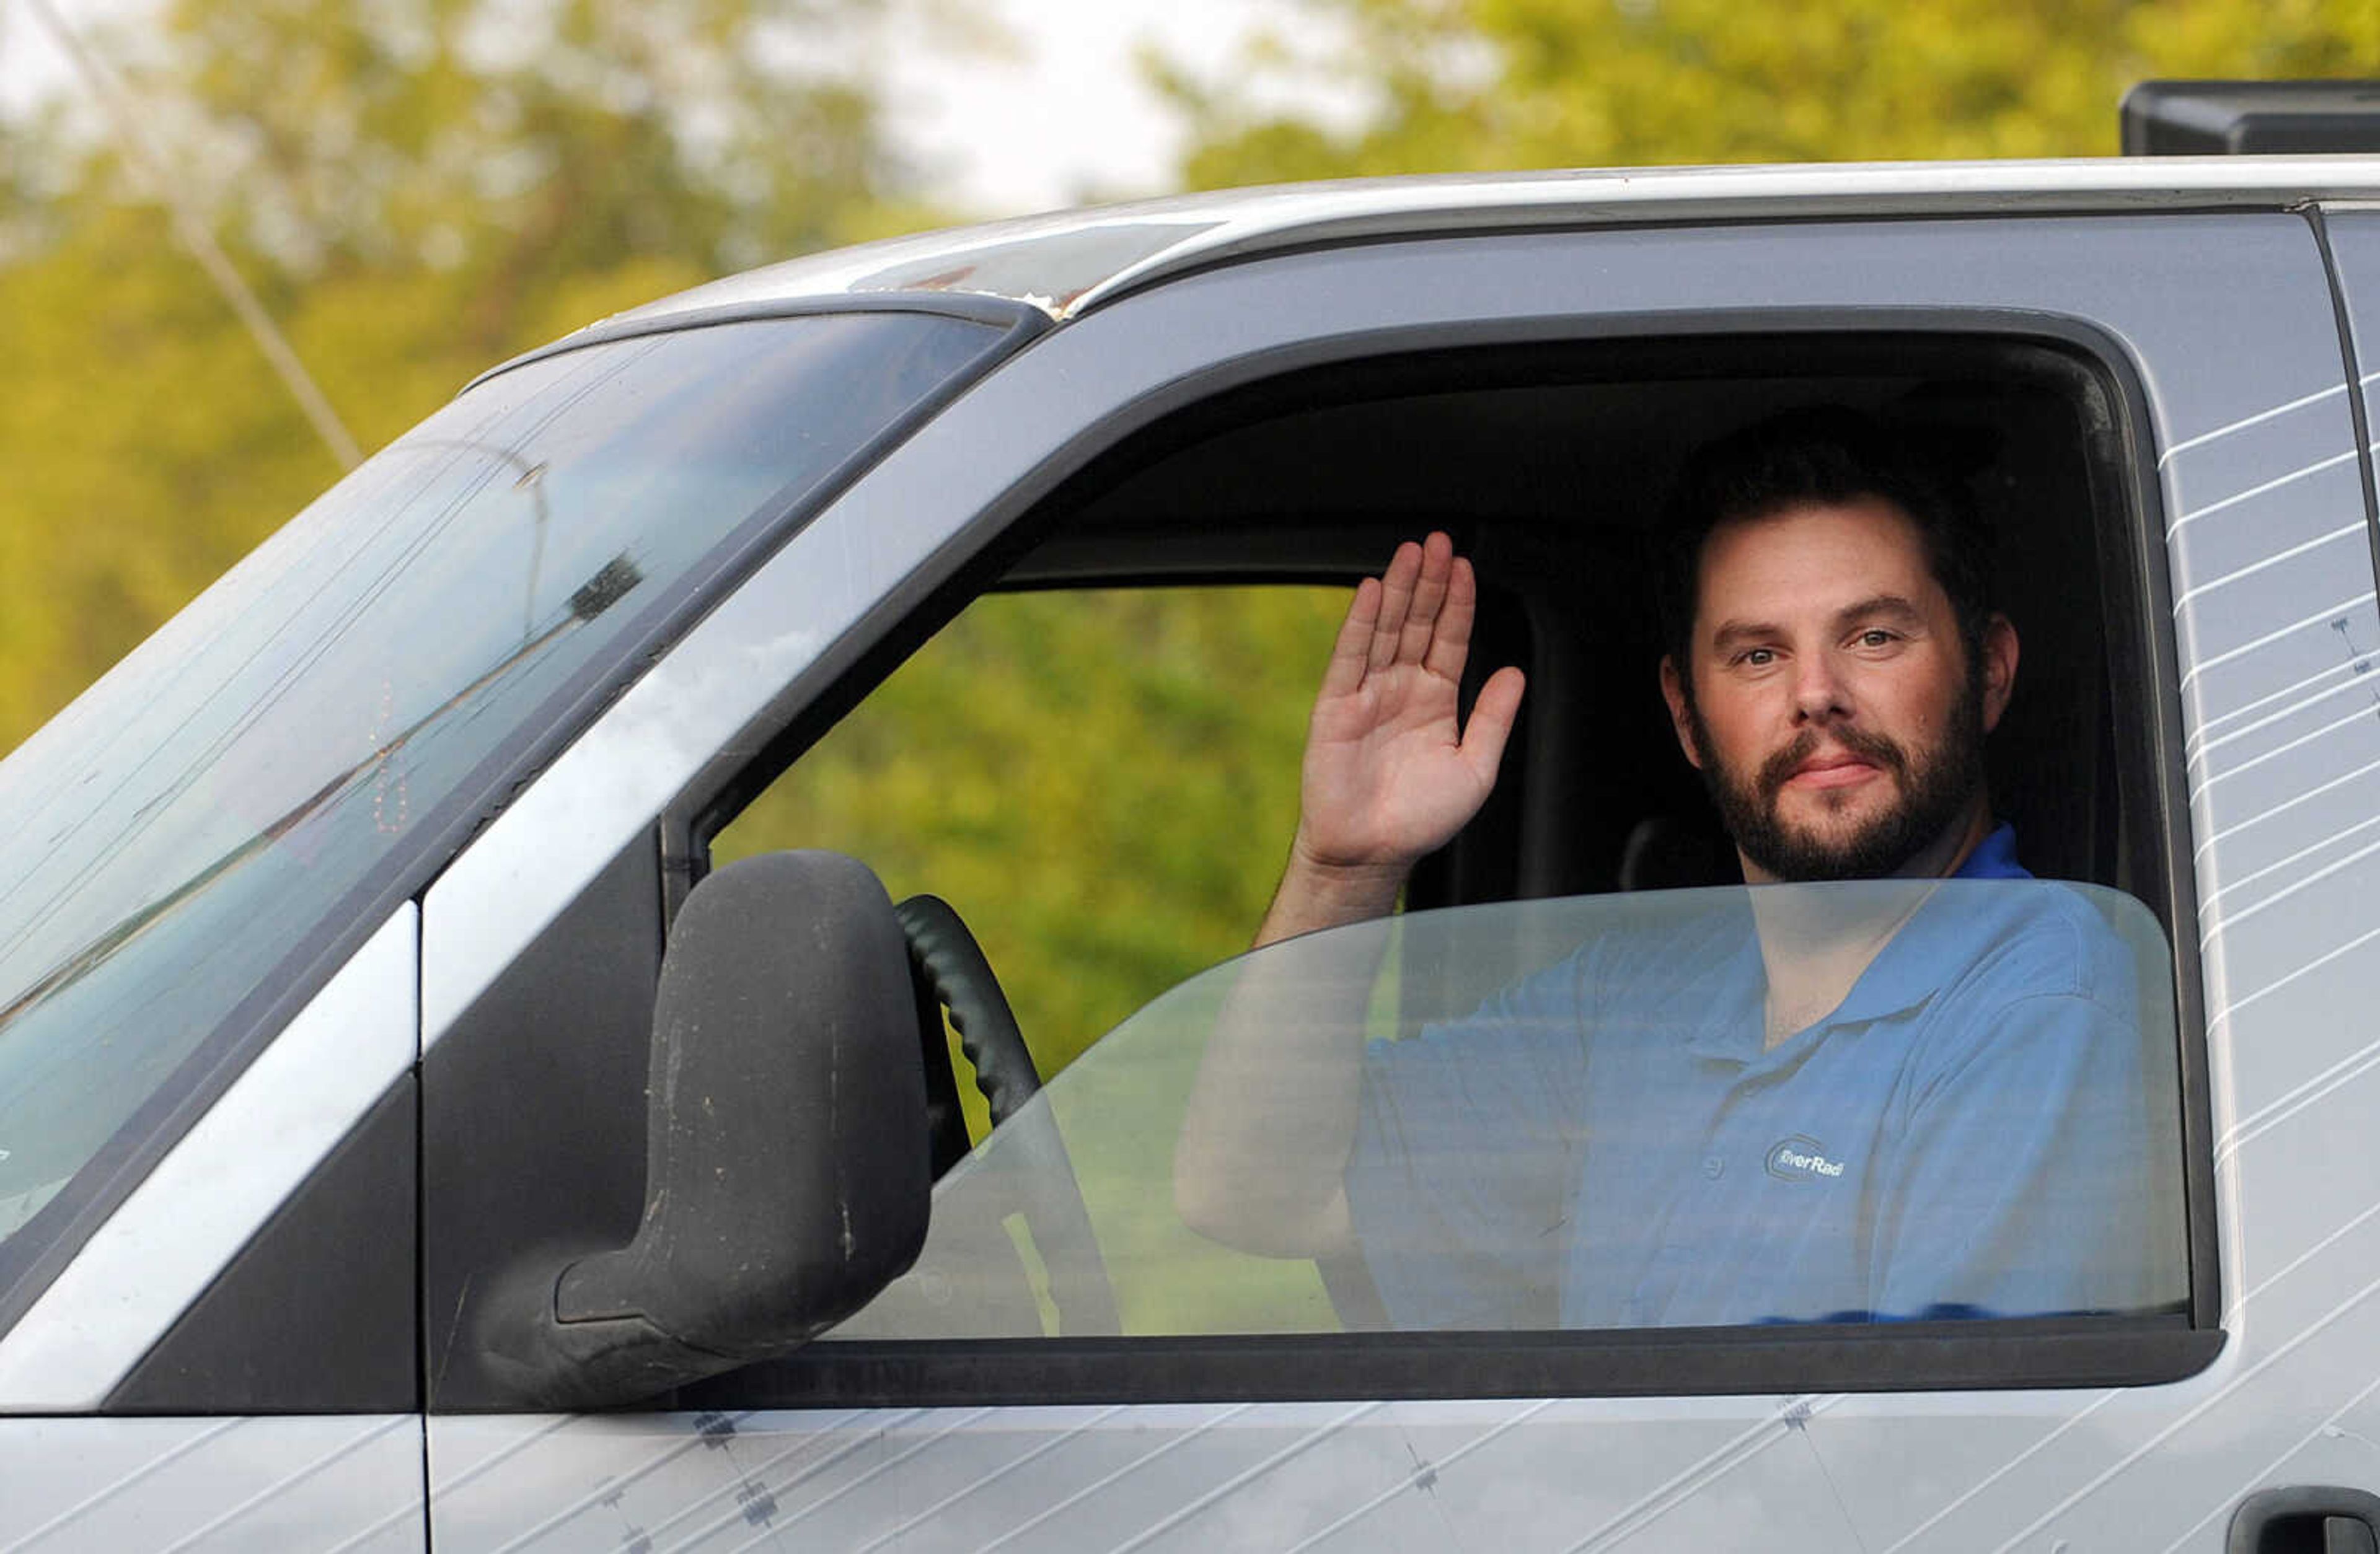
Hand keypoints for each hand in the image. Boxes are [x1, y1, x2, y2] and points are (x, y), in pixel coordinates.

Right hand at [1291, 532, 1525, 885]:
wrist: (1371, 852)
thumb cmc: (1420, 819)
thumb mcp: (1474, 767)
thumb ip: (1493, 718)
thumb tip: (1515, 673)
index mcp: (1435, 702)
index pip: (1448, 639)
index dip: (1457, 603)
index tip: (1465, 567)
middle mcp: (1401, 690)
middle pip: (1417, 623)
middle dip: (1429, 582)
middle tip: (1438, 542)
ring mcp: (1368, 694)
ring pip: (1385, 630)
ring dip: (1399, 589)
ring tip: (1411, 552)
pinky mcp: (1337, 706)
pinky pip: (1351, 656)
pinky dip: (1361, 622)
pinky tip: (1373, 591)